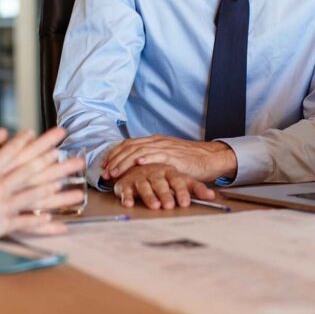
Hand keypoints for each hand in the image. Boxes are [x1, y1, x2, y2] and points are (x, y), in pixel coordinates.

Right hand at [0, 127, 84, 254]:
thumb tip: (1, 132)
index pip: (19, 152)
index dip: (39, 143)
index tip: (56, 136)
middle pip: (35, 172)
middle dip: (59, 164)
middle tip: (78, 159)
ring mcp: (2, 206)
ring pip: (36, 198)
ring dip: (59, 195)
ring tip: (78, 191)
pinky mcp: (1, 225)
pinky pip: (25, 224)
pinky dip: (42, 224)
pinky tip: (59, 222)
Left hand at [101, 135, 237, 181]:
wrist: (210, 157)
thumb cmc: (188, 160)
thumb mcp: (166, 157)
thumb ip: (152, 159)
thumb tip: (135, 169)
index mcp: (153, 141)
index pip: (128, 144)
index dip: (114, 154)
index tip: (105, 165)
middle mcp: (156, 142)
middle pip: (129, 148)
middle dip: (115, 160)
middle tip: (105, 172)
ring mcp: (165, 147)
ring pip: (139, 152)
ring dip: (125, 162)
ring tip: (115, 171)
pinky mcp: (174, 156)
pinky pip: (158, 155)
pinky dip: (147, 158)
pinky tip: (138, 163)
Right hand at [112, 163, 215, 209]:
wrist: (139, 163)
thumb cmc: (163, 176)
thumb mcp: (181, 179)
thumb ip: (195, 188)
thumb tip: (212, 196)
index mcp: (169, 170)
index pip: (177, 180)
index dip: (181, 191)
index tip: (185, 203)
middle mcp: (154, 172)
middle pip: (160, 183)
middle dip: (165, 194)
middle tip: (169, 206)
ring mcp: (140, 176)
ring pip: (144, 185)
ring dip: (149, 196)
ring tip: (154, 206)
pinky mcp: (126, 182)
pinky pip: (125, 188)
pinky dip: (126, 195)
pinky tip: (129, 203)